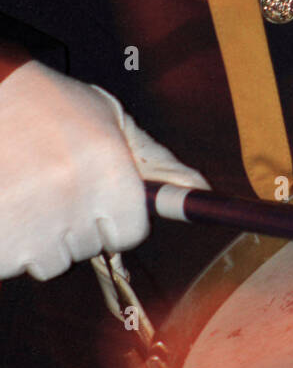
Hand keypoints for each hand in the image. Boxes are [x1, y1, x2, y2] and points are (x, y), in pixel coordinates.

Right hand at [0, 61, 207, 280]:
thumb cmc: (45, 104)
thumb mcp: (109, 119)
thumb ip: (156, 160)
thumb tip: (198, 188)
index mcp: (109, 171)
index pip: (129, 233)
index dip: (112, 218)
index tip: (95, 200)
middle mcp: (74, 200)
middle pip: (88, 248)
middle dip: (73, 224)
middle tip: (51, 183)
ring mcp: (32, 225)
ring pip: (49, 261)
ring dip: (38, 238)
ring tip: (25, 192)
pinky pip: (12, 263)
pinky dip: (7, 243)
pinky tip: (6, 205)